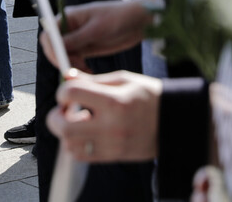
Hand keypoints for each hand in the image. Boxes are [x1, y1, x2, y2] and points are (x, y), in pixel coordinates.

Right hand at [40, 0, 154, 70]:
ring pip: (64, 56)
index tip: (62, 60)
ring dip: (70, 66)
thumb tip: (56, 46)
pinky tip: (89, 73)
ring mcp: (77, 39)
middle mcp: (70, 28)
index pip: (49, 33)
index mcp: (69, 17)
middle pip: (53, 47)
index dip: (51, 48)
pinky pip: (74, 61)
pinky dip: (78, 69)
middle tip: (75, 70)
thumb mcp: (96, 28)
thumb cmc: (118, 17)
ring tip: (86, 72)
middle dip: (61, 60)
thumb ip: (76, 38)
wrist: (138, 21)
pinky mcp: (86, 49)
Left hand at [47, 69, 162, 162]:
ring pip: (69, 145)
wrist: (175, 121)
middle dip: (56, 116)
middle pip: (63, 126)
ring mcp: (113, 144)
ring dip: (65, 132)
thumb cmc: (149, 95)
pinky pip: (81, 156)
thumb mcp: (123, 79)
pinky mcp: (114, 156)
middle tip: (65, 110)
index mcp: (115, 101)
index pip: (71, 94)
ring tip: (77, 122)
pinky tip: (84, 134)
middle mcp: (112, 125)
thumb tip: (67, 77)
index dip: (63, 91)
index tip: (69, 92)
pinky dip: (75, 145)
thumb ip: (93, 80)